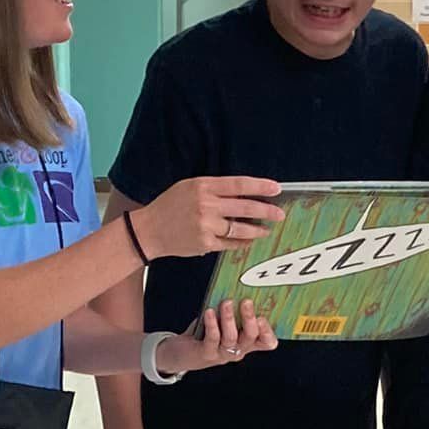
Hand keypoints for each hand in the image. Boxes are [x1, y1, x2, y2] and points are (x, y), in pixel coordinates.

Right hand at [135, 177, 284, 259]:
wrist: (149, 231)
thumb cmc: (170, 206)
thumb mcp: (189, 187)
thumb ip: (214, 189)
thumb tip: (244, 193)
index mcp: (203, 186)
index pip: (239, 184)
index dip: (260, 186)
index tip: (276, 188)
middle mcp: (206, 205)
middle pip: (245, 207)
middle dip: (267, 211)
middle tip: (280, 214)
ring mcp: (206, 226)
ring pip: (241, 229)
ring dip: (257, 230)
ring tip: (266, 230)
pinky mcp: (205, 244)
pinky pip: (230, 244)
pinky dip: (242, 243)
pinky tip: (249, 241)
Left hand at [157, 299, 276, 375]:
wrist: (182, 353)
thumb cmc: (207, 334)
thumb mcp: (224, 323)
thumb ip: (234, 312)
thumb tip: (239, 290)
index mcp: (247, 343)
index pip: (267, 342)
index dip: (268, 332)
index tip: (263, 316)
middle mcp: (238, 351)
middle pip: (251, 337)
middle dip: (249, 319)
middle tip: (246, 302)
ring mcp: (223, 354)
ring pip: (231, 338)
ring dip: (229, 318)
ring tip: (226, 303)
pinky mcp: (207, 353)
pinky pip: (212, 338)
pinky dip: (212, 324)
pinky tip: (209, 312)